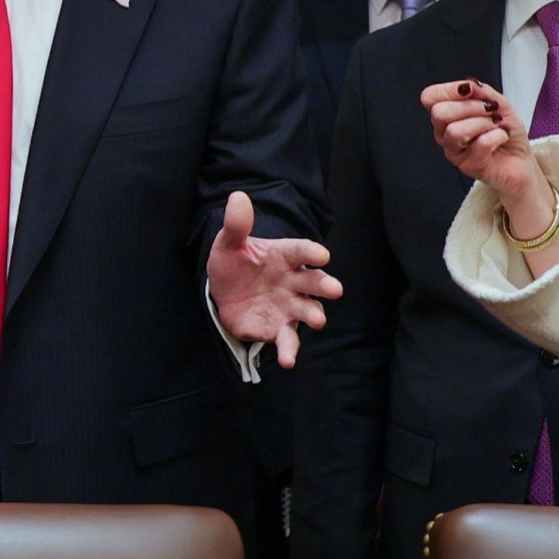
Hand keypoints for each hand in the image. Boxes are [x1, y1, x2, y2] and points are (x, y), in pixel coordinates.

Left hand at [206, 191, 340, 367]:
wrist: (224, 293)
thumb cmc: (233, 264)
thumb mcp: (228, 244)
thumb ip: (236, 225)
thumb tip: (237, 197)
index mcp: (284, 256)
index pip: (301, 251)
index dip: (311, 252)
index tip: (321, 254)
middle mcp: (294, 281)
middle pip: (315, 282)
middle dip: (325, 285)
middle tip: (334, 289)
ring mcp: (290, 306)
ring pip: (309, 311)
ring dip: (314, 315)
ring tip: (318, 320)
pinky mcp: (279, 328)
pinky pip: (288, 340)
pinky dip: (290, 350)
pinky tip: (288, 360)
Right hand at [422, 80, 549, 223]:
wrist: (522, 160)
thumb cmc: (506, 132)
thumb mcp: (499, 104)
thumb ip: (483, 92)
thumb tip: (468, 84)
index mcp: (447, 115)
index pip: (429, 97)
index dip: (447, 90)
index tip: (469, 90)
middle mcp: (444, 133)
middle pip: (439, 113)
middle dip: (470, 107)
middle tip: (490, 110)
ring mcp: (454, 151)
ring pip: (455, 131)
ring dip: (484, 123)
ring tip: (496, 125)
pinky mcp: (468, 166)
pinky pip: (480, 144)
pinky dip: (498, 136)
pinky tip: (501, 138)